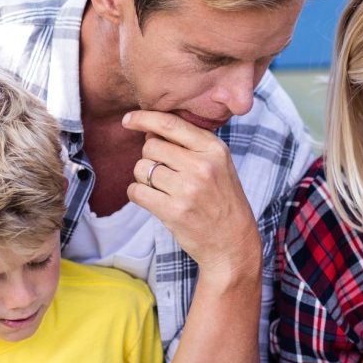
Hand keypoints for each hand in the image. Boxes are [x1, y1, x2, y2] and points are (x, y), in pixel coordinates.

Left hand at [123, 111, 259, 275]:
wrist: (233, 244)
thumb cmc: (222, 202)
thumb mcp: (219, 165)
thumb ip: (191, 144)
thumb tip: (151, 130)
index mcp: (214, 149)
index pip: (170, 124)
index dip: (144, 118)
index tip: (129, 120)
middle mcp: (202, 165)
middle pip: (151, 146)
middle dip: (148, 157)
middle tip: (162, 173)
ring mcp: (188, 189)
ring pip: (141, 168)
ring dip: (143, 178)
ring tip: (161, 189)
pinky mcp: (174, 211)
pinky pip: (137, 191)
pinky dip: (137, 194)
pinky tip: (151, 199)